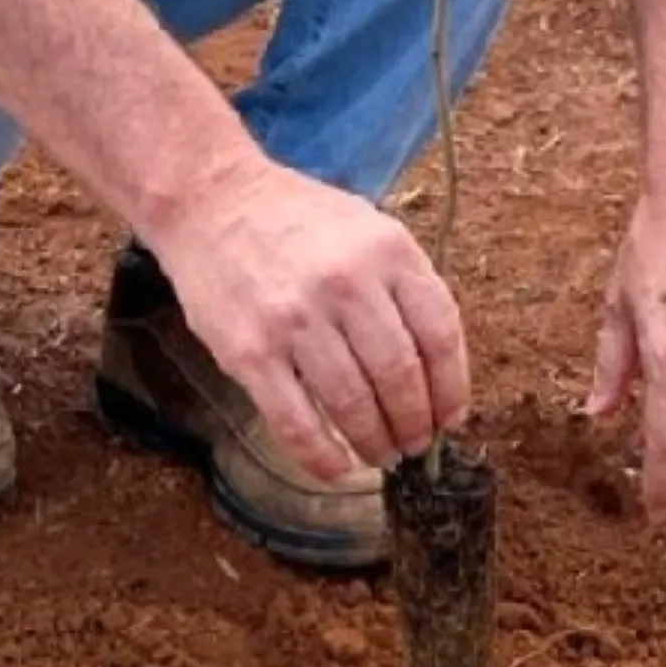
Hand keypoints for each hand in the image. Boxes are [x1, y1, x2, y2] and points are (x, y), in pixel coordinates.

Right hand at [151, 158, 468, 481]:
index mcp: (387, 249)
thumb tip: (436, 368)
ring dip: (375, 443)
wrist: (213, 200)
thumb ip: (401, 285)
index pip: (439, 334)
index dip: (452, 388)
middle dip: (415, 424)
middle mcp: (347, 283)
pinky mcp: (250, 352)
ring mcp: (296, 319)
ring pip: (354, 405)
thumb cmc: (297, 217)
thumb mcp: (366, 226)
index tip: (450, 418)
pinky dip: (322, 457)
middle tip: (416, 445)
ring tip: (382, 455)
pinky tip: (337, 467)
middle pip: (401, 377)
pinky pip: (296, 423)